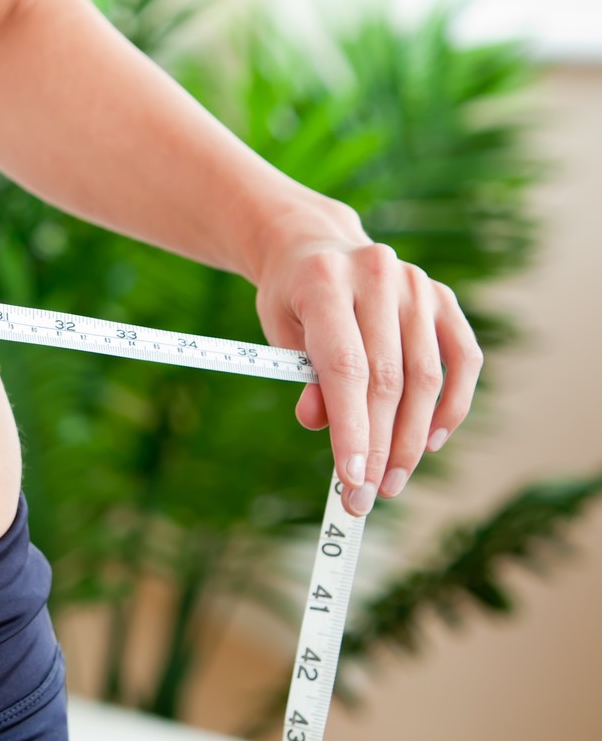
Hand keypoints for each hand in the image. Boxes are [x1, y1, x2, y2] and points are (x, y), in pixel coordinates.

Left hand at [251, 206, 483, 517]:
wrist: (315, 246)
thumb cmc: (292, 298)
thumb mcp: (278, 330)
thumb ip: (301, 375)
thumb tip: (318, 424)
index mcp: (324, 281)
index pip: (345, 367)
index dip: (351, 428)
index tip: (351, 479)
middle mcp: (377, 276)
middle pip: (387, 379)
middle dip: (380, 445)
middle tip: (369, 494)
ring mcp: (417, 285)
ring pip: (426, 377)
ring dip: (413, 438)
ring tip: (393, 481)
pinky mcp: (444, 298)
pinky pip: (463, 360)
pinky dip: (452, 406)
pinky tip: (432, 441)